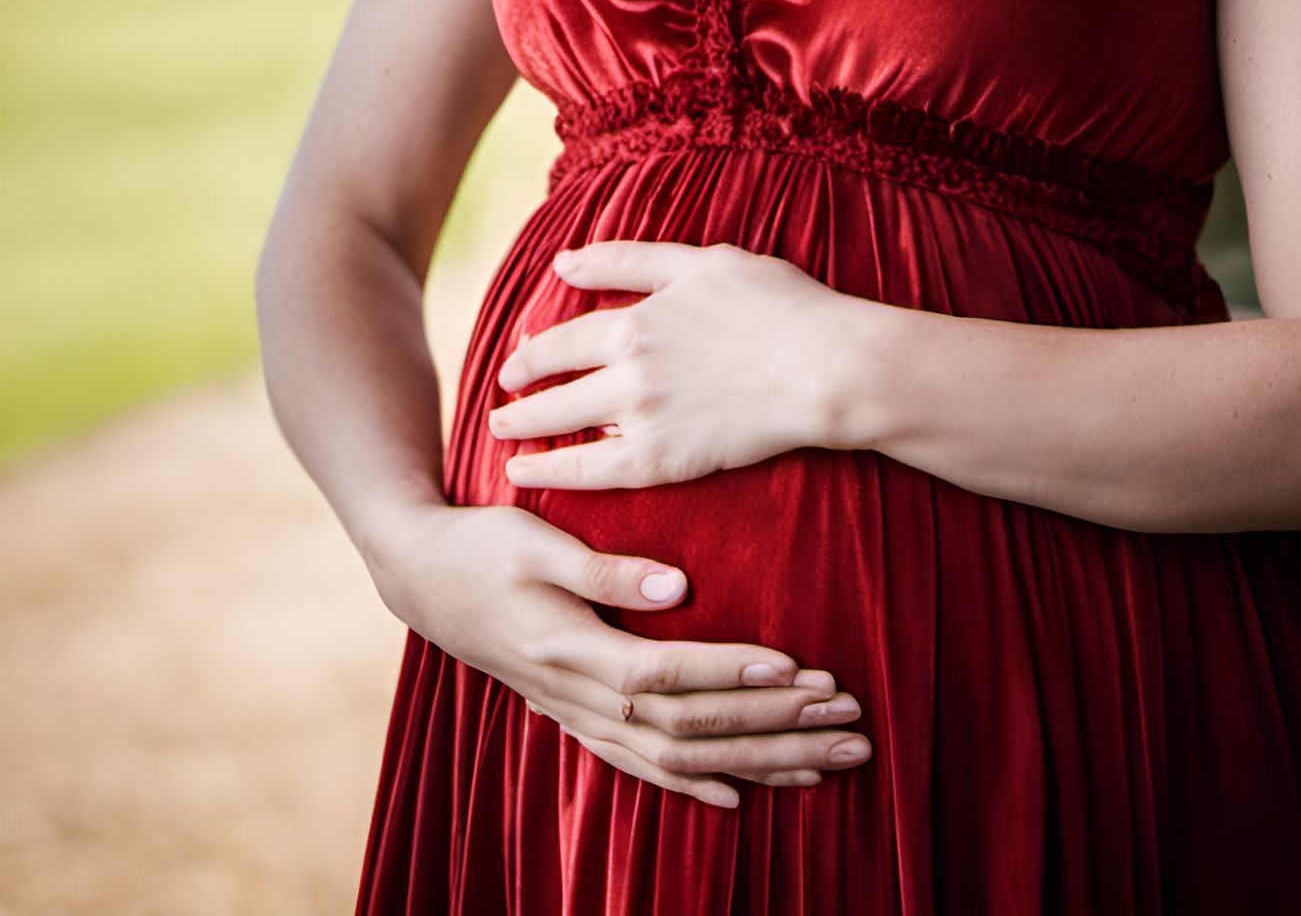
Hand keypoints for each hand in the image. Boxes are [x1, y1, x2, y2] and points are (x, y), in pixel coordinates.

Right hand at [375, 502, 872, 808]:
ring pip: (676, 760)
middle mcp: (576, 695)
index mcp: (568, 647)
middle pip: (686, 731)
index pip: (664, 675)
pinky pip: (641, 768)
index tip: (798, 668)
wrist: (420, 576)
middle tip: (847, 718)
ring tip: (827, 758)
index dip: (731, 676)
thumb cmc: (482, 543)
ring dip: (756, 762)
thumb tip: (678, 584)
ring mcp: (576, 715)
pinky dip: (695, 786)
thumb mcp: (534, 538)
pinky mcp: (575, 718)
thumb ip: (604, 565)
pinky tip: (742, 796)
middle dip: (773, 729)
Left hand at [487, 240, 854, 489]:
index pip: (563, 339)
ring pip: (566, 428)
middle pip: (555, 386)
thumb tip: (566, 261)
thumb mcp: (703, 262)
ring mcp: (644, 418)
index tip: (515, 362)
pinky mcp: (666, 461)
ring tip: (504, 441)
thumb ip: (631, 260)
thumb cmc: (777, 307)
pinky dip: (558, 474)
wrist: (824, 368)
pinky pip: (596, 473)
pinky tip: (534, 476)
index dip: (534, 352)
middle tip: (499, 405)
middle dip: (520, 395)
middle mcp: (629, 370)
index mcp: (637, 320)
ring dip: (528, 434)